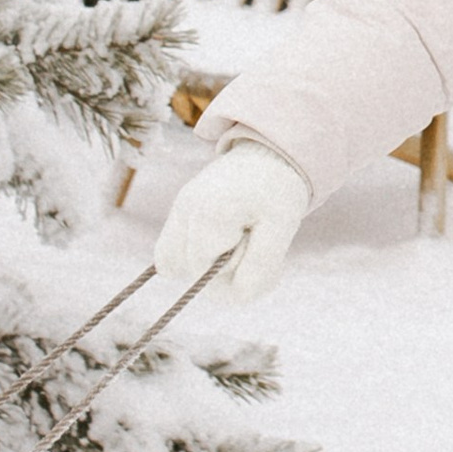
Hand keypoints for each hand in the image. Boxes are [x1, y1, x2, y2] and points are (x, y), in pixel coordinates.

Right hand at [154, 137, 313, 300]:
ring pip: (176, 264)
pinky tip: (217, 240)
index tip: (256, 246)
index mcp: (211, 214)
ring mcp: (178, 208)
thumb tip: (236, 296)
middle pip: (192, 270)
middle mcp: (185, 209)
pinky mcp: (178, 210)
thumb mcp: (282, 230)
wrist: (269, 155)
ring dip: (207, 262)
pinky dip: (193, 255)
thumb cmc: (277, 193)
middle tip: (252, 239)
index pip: (205, 273)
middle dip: (224, 268)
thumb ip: (260, 268)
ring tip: (235, 237)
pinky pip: (170, 252)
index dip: (233, 271)